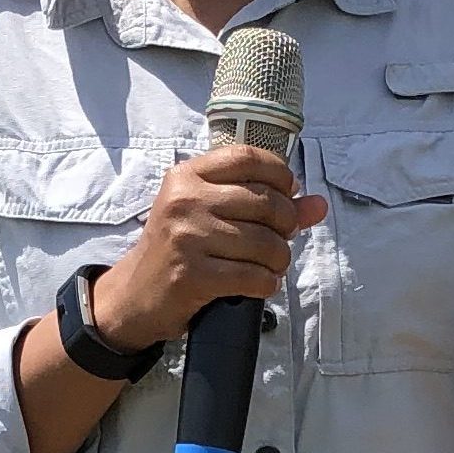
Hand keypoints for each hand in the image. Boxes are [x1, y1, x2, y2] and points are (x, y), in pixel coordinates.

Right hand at [92, 144, 329, 351]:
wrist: (135, 295)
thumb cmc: (179, 249)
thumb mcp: (210, 215)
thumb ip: (265, 205)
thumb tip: (317, 204)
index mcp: (187, 176)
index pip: (247, 157)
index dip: (279, 174)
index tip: (288, 193)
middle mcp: (185, 200)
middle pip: (265, 201)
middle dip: (286, 224)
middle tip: (279, 239)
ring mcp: (187, 237)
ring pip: (265, 243)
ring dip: (279, 259)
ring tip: (269, 265)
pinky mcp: (193, 275)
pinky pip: (254, 276)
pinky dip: (266, 283)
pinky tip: (259, 283)